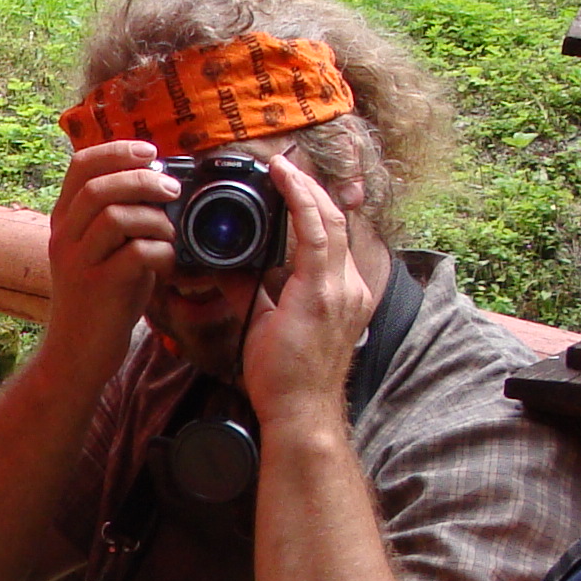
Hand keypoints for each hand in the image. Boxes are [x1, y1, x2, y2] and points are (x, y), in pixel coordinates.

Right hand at [43, 135, 177, 363]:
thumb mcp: (102, 251)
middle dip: (142, 180)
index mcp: (64, 221)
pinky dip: (160, 251)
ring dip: (154, 218)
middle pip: (99, 186)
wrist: (76, 354)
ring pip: (114, 216)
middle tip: (172, 190)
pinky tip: (166, 262)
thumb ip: (122, 219)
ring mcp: (78, 263)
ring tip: (169, 232)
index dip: (118, 150)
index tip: (150, 152)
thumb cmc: (99, 299)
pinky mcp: (98, 289)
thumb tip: (163, 185)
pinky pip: (134, 254)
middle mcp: (65, 238)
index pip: (81, 165)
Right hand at [239, 155, 376, 431]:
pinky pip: (343, 257)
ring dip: (320, 210)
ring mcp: (354, 295)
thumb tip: (226, 261)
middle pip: (337, 220)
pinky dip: (325, 235)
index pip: (316, 223)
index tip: (280, 169)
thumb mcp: (255, 325)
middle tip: (287, 170)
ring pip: (343, 236)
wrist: (306, 411)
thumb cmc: (280, 376)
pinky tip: (306, 231)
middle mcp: (346, 287)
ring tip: (295, 192)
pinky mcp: (354, 304)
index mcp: (321, 289)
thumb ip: (243, 286)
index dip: (297, 190)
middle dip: (312, 189)